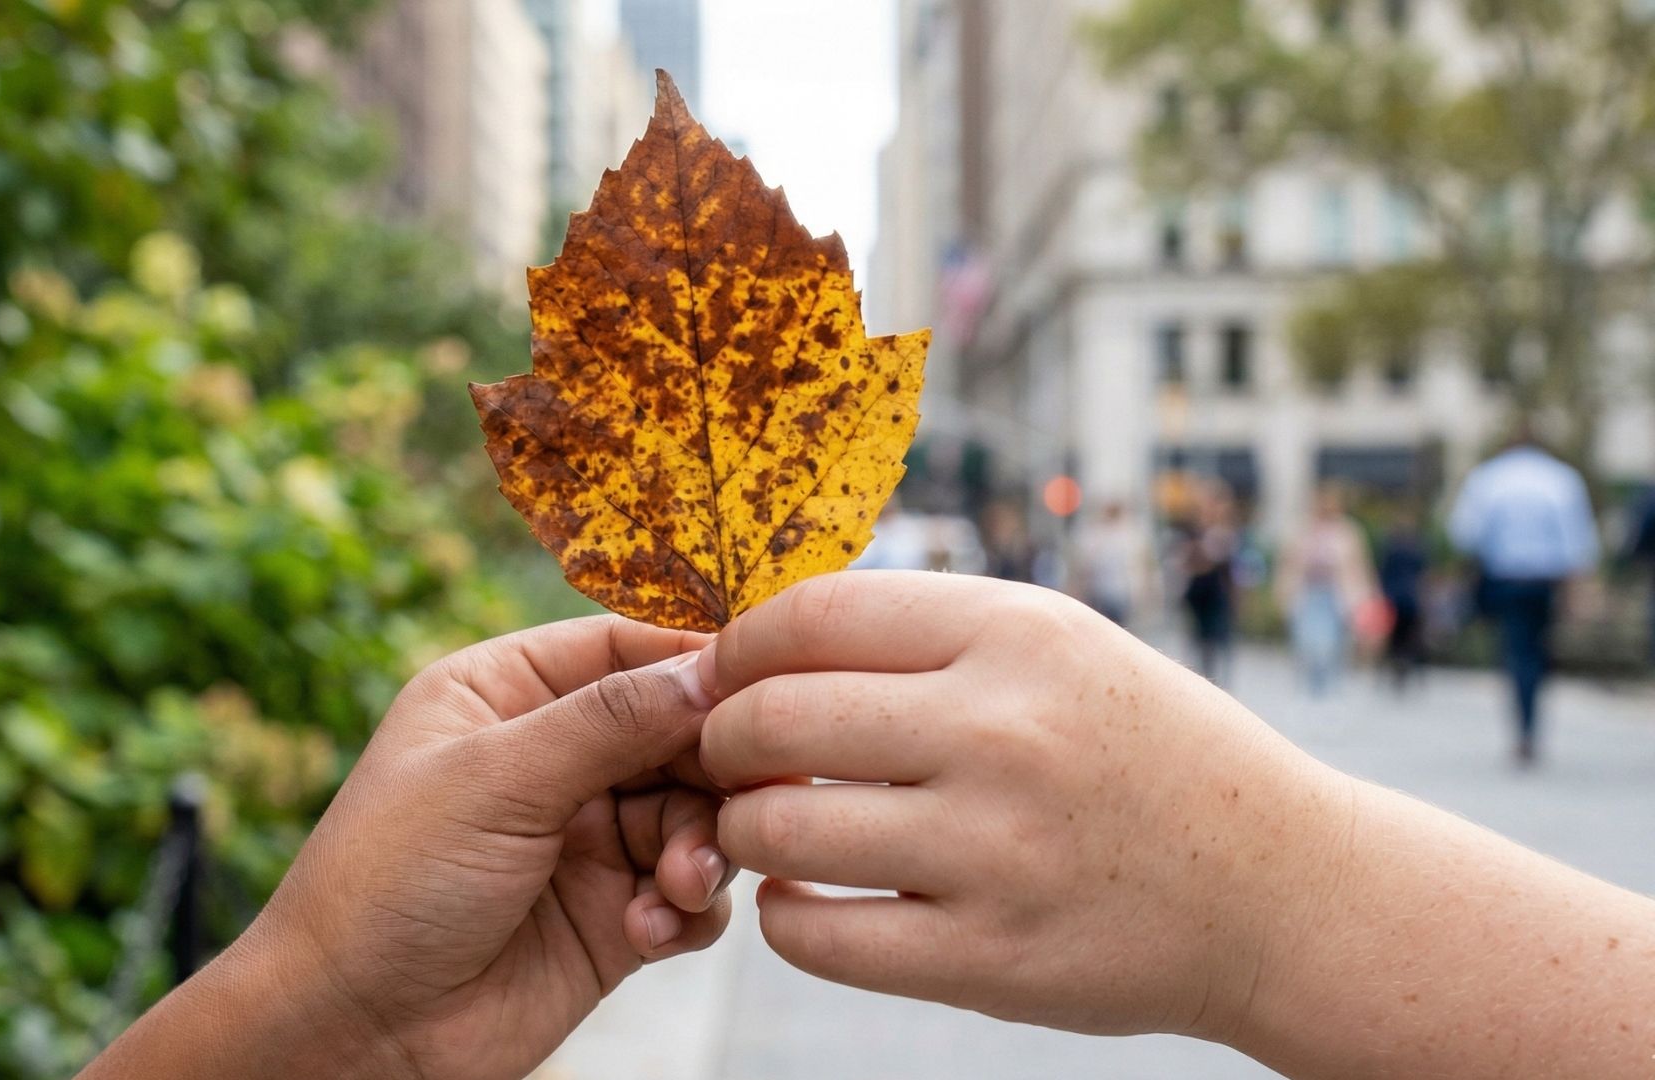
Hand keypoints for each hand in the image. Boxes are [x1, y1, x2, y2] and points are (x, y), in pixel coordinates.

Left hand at [84, 616, 732, 1079]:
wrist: (355, 1035)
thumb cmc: (387, 886)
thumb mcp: (494, 780)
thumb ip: (609, 721)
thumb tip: (711, 667)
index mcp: (507, 692)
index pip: (624, 647)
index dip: (695, 660)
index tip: (761, 682)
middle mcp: (553, 756)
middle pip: (678, 729)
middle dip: (715, 764)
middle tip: (745, 794)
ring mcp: (587, 837)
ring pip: (698, 812)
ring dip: (704, 845)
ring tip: (679, 881)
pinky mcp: (613, 915)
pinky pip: (690, 892)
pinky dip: (688, 908)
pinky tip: (649, 930)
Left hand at [697, 571, 1347, 1040]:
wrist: (1283, 890)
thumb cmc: (1147, 753)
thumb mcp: (1061, 648)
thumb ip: (927, 634)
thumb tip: (764, 638)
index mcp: (1018, 634)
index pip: (808, 616)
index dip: (733, 644)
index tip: (720, 671)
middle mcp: (1004, 732)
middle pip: (772, 717)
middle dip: (721, 737)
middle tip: (726, 754)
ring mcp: (996, 851)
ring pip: (775, 830)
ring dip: (742, 828)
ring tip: (768, 826)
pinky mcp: (991, 959)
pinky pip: (816, 936)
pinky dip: (784, 916)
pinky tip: (805, 898)